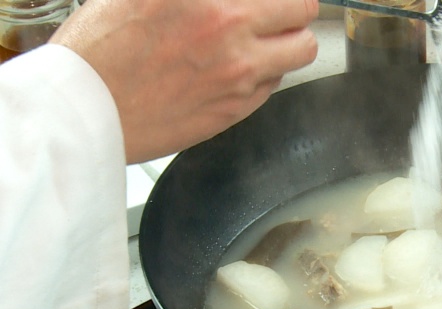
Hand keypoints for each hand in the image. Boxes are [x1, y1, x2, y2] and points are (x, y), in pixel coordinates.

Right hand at [51, 0, 318, 163]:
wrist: (86, 110)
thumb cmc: (101, 48)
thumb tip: (223, 1)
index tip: (266, 0)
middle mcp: (230, 29)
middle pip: (302, 10)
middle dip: (292, 9)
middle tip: (277, 12)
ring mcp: (240, 72)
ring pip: (300, 51)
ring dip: (286, 43)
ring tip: (260, 42)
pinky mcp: (238, 108)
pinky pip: (274, 84)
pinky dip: (264, 75)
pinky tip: (234, 72)